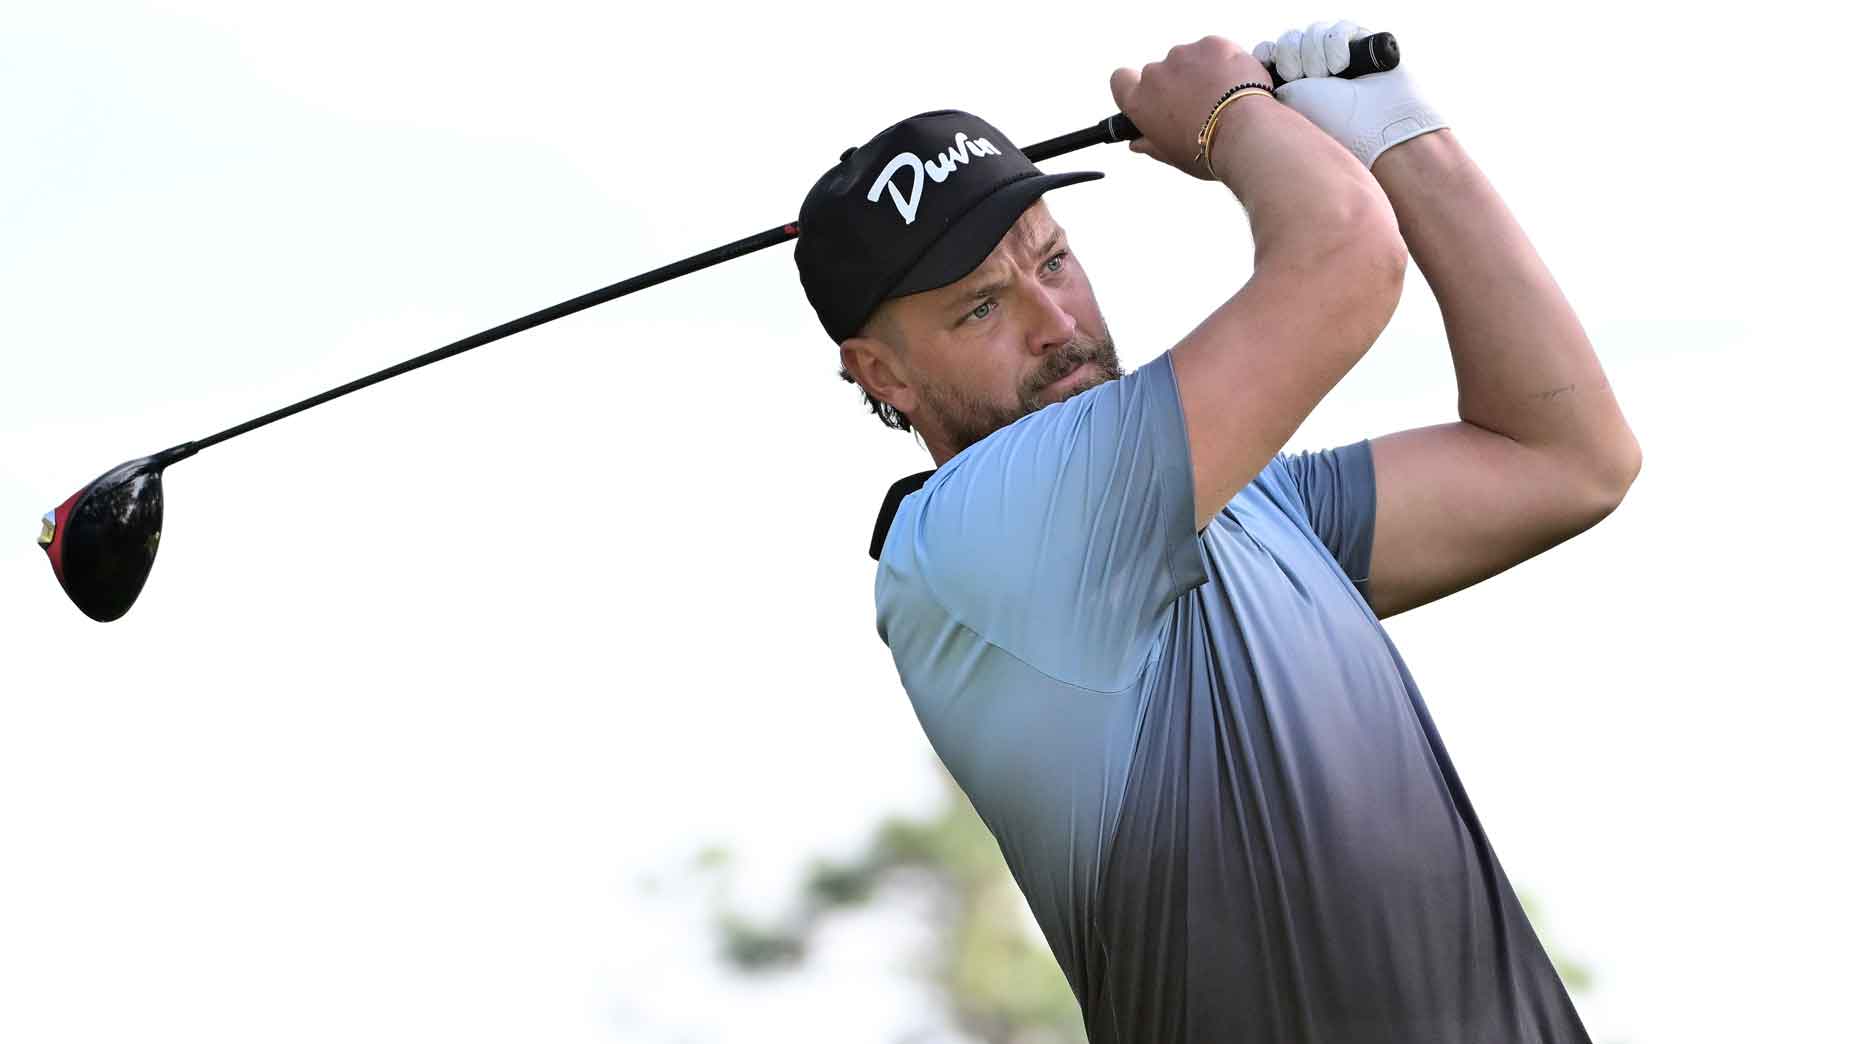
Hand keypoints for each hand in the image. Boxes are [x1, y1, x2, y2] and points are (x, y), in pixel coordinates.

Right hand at [1110, 36, 1276, 180]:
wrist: (1246, 132)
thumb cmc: (1208, 151)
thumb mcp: (1172, 155)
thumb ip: (1150, 144)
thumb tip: (1137, 142)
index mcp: (1140, 102)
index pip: (1121, 81)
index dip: (1133, 85)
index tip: (1151, 95)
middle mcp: (1156, 74)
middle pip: (1160, 73)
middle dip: (1176, 84)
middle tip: (1199, 106)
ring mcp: (1184, 55)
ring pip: (1189, 60)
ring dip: (1201, 72)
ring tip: (1223, 98)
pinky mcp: (1211, 44)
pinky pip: (1213, 50)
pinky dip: (1223, 62)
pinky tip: (1235, 84)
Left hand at [1255, 20, 1446, 169]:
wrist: (1376, 128)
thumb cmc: (1330, 122)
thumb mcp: (1289, 99)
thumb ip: (1272, 75)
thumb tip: (1264, 52)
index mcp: (1291, 85)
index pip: (1268, 52)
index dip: (1270, 55)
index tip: (1283, 75)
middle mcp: (1312, 69)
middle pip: (1289, 39)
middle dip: (1295, 56)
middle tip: (1311, 79)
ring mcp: (1337, 55)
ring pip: (1313, 31)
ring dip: (1317, 53)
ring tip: (1331, 76)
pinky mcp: (1362, 43)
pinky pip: (1338, 28)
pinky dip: (1336, 44)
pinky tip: (1344, 66)